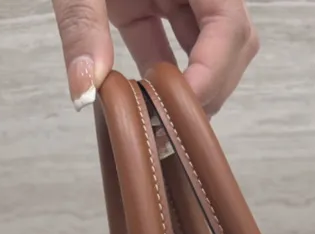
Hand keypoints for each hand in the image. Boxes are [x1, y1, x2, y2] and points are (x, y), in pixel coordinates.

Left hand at [51, 0, 258, 113]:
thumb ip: (82, 25)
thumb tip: (87, 90)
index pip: (230, 25)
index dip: (214, 73)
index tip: (183, 109)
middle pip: (232, 42)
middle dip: (209, 88)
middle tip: (171, 128)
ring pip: (209, 47)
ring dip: (190, 85)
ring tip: (159, 121)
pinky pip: (170, 42)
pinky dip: (161, 73)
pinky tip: (143, 100)